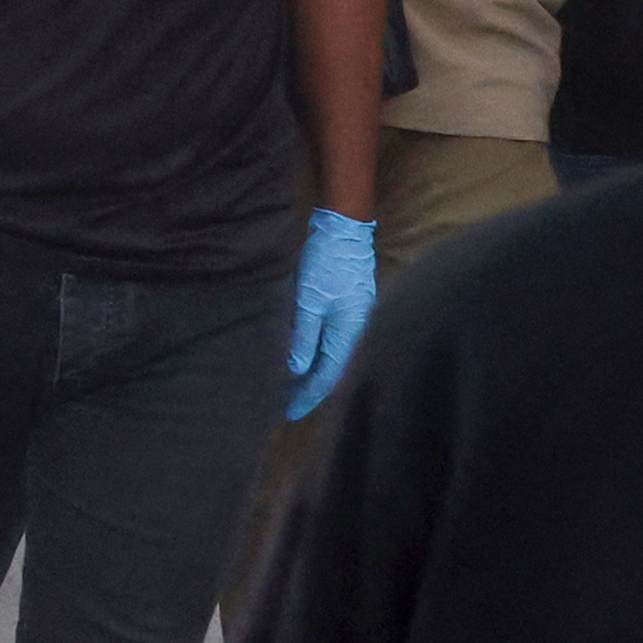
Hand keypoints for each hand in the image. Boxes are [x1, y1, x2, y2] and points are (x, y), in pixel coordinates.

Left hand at [284, 205, 378, 417]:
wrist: (345, 229)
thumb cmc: (326, 263)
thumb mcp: (309, 299)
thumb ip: (303, 336)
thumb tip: (296, 370)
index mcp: (350, 333)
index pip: (328, 376)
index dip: (308, 396)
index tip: (289, 413)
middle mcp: (357, 332)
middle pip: (334, 371)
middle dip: (310, 389)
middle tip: (285, 405)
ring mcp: (357, 321)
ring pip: (335, 358)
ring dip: (314, 373)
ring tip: (290, 387)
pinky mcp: (351, 310)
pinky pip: (335, 344)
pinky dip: (319, 356)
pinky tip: (305, 359)